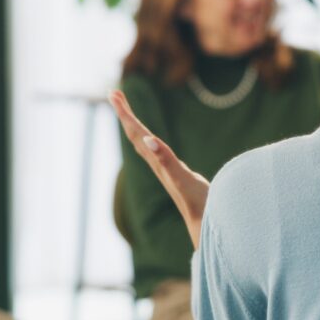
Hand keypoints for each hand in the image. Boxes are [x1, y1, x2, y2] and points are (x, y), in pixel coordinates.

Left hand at [110, 90, 209, 248]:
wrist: (205, 225)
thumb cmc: (197, 203)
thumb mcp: (181, 178)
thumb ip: (165, 160)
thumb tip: (147, 141)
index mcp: (157, 161)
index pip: (137, 133)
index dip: (126, 114)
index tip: (114, 94)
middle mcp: (157, 164)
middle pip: (136, 135)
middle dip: (125, 114)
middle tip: (115, 94)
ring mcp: (165, 170)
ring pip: (143, 143)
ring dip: (134, 126)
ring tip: (127, 112)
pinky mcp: (174, 173)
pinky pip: (156, 152)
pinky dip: (150, 140)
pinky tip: (151, 142)